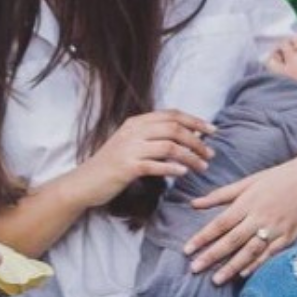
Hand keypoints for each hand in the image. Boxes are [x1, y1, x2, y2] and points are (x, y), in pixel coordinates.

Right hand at [73, 110, 215, 207]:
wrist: (84, 182)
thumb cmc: (111, 165)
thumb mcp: (131, 144)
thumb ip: (153, 137)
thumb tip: (187, 135)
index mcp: (135, 122)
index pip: (171, 114)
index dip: (194, 120)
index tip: (212, 130)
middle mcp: (133, 131)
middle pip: (174, 129)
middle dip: (197, 141)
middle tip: (211, 153)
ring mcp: (129, 149)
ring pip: (169, 146)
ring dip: (190, 157)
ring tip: (202, 167)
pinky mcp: (126, 167)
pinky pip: (155, 165)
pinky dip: (172, 168)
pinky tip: (183, 173)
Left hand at [184, 150, 296, 284]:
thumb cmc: (278, 177)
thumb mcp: (248, 181)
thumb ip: (221, 195)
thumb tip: (194, 203)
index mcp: (247, 202)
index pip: (220, 223)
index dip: (203, 238)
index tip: (187, 250)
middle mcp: (260, 216)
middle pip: (232, 240)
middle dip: (212, 256)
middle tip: (194, 269)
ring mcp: (277, 228)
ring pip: (250, 251)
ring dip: (232, 267)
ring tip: (215, 280)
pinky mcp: (291, 236)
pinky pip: (271, 254)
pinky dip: (257, 264)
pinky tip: (243, 274)